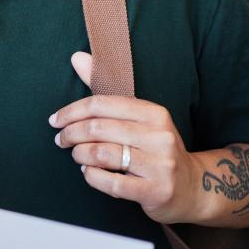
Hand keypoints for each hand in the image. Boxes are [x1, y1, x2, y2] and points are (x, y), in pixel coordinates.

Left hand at [50, 52, 201, 223]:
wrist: (193, 187)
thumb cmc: (154, 147)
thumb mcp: (137, 116)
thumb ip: (103, 87)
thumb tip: (76, 56)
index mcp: (154, 113)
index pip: (100, 104)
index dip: (71, 112)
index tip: (55, 120)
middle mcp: (159, 136)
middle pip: (97, 129)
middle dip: (70, 134)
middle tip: (60, 140)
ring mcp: (160, 165)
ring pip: (101, 154)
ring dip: (79, 155)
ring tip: (76, 155)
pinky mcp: (156, 191)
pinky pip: (110, 182)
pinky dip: (91, 176)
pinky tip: (88, 172)